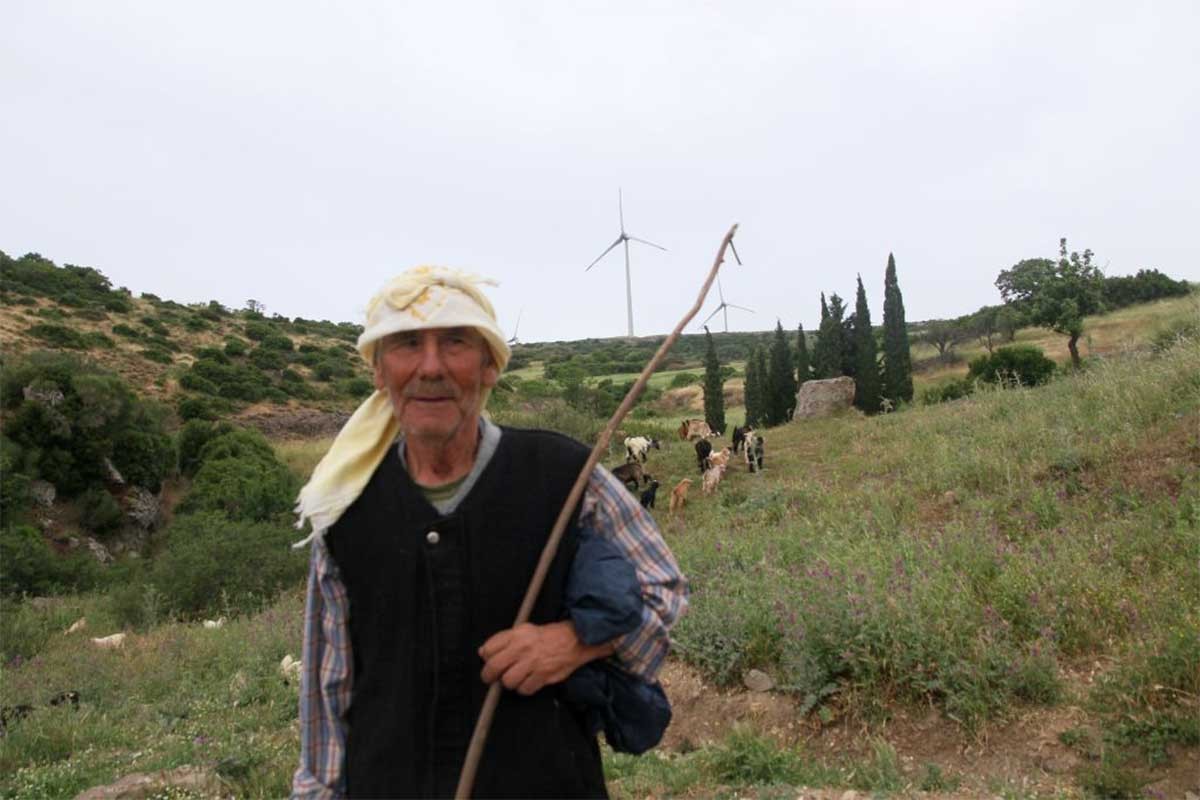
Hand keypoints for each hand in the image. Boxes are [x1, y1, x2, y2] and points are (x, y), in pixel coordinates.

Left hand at [478, 621, 614, 695]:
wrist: (573, 640)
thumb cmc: (547, 636)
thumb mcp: (524, 630)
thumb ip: (503, 640)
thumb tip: (483, 652)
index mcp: (516, 635)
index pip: (489, 649)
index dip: (486, 658)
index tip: (489, 662)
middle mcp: (522, 648)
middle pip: (494, 667)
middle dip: (489, 676)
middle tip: (492, 678)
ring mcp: (532, 662)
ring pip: (508, 681)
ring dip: (510, 683)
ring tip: (517, 677)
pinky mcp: (542, 675)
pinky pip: (524, 689)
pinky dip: (524, 688)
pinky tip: (528, 681)